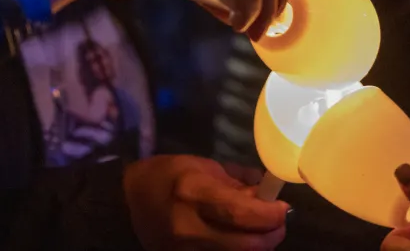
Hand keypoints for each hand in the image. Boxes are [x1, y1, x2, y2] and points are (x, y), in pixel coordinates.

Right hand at [124, 155, 288, 250]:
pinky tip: (239, 239)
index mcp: (193, 193)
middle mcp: (190, 226)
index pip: (242, 213)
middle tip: (278, 221)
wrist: (127, 200)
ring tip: (260, 230)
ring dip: (258, 245)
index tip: (282, 206)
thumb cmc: (165, 175)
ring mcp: (187, 250)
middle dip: (272, 234)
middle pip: (248, 245)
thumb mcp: (201, 167)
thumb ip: (236, 183)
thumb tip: (266, 194)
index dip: (271, 214)